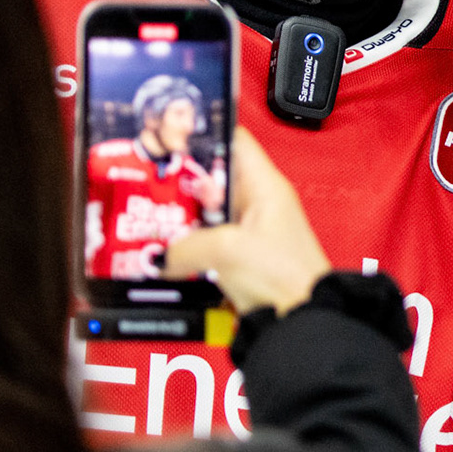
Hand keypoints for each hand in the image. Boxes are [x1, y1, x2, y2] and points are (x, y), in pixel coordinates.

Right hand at [164, 126, 330, 314]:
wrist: (301, 318)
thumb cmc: (284, 275)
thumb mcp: (226, 251)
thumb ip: (186, 246)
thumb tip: (159, 255)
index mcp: (265, 185)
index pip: (235, 141)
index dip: (205, 133)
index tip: (171, 134)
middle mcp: (260, 201)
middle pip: (215, 176)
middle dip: (183, 181)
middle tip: (151, 183)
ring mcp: (252, 228)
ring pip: (209, 210)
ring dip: (183, 216)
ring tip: (151, 217)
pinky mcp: (244, 254)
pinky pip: (210, 238)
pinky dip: (190, 242)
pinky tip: (168, 251)